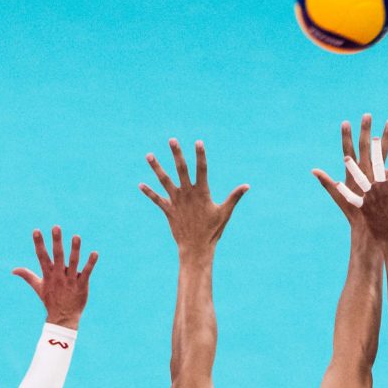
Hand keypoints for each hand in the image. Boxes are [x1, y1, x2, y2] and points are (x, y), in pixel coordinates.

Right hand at [13, 226, 97, 329]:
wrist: (63, 318)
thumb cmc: (50, 301)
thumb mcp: (38, 287)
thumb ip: (27, 276)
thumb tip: (13, 270)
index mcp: (48, 275)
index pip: (42, 257)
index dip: (39, 243)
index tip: (36, 230)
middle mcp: (59, 276)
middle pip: (58, 256)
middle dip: (56, 242)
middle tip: (56, 227)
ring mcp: (70, 280)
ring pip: (73, 262)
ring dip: (75, 249)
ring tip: (76, 236)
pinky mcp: (82, 285)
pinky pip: (86, 273)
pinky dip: (90, 263)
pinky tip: (95, 253)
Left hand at [141, 140, 247, 254]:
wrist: (196, 248)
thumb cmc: (213, 231)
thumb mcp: (225, 212)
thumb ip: (235, 197)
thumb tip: (247, 186)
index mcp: (202, 192)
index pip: (202, 169)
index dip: (200, 155)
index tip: (198, 142)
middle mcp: (188, 194)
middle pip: (181, 169)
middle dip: (177, 154)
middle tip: (172, 140)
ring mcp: (176, 202)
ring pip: (164, 181)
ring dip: (156, 168)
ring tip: (148, 155)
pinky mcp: (169, 210)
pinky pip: (157, 199)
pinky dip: (149, 192)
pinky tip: (140, 184)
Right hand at [311, 114, 387, 226]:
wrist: (372, 228)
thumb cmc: (355, 213)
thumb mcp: (339, 197)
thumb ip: (327, 182)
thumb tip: (313, 171)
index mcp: (353, 175)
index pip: (348, 151)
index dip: (346, 136)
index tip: (345, 122)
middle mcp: (367, 173)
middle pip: (367, 147)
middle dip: (366, 130)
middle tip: (367, 114)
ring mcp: (380, 176)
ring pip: (384, 152)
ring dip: (387, 137)